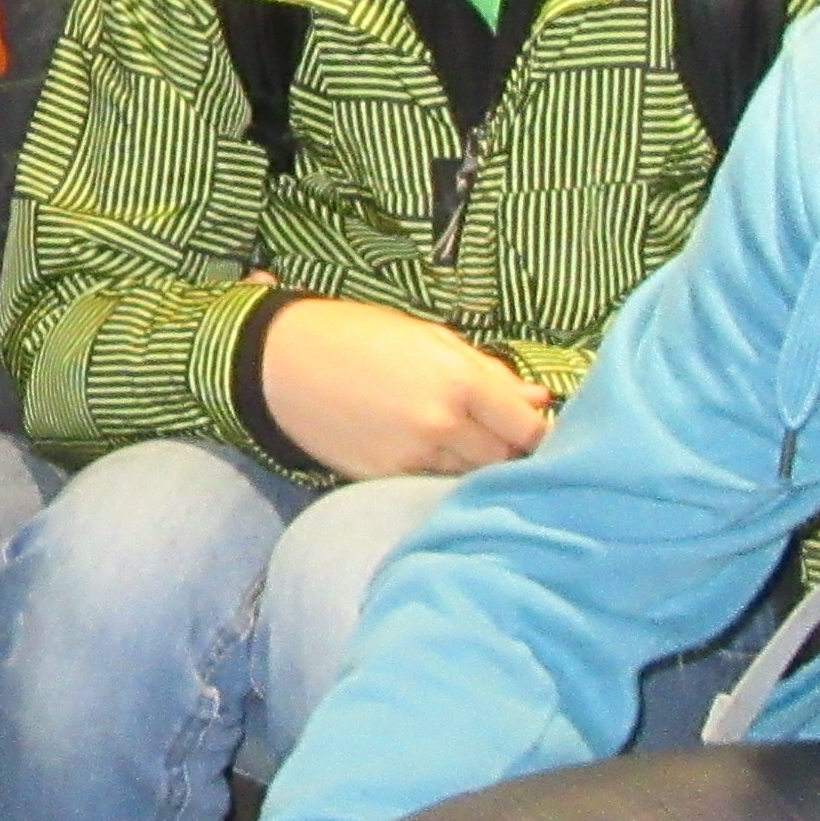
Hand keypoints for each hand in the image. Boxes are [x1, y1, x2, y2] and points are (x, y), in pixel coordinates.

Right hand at [253, 295, 554, 479]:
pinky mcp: (384, 479)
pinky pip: (429, 484)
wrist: (280, 363)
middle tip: (498, 435)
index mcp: (460, 379)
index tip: (537, 431)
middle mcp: (442, 424)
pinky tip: (423, 449)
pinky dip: (437, 472)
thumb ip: (488, 371)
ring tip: (456, 439)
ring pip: (468, 476)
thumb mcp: (430, 338)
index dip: (539, 433)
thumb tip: (538, 399)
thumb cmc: (357, 336)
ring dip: (474, 463)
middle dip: (508, 450)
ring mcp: (411, 456)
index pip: (528, 430)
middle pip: (504, 460)